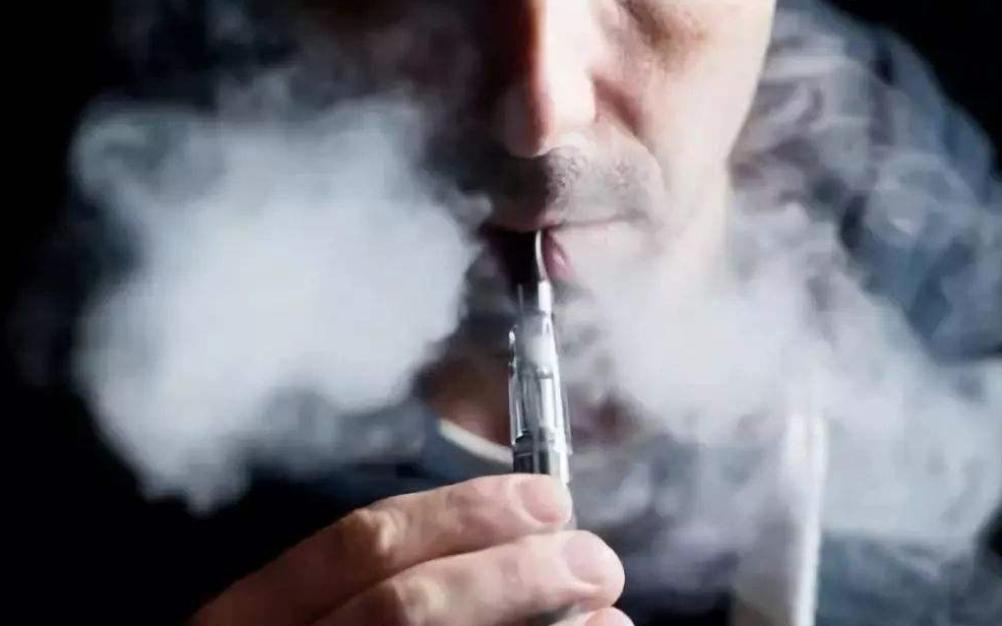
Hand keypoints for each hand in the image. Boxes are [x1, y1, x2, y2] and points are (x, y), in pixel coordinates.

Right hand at [189, 475, 629, 625]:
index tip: (550, 499)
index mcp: (248, 619)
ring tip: (610, 620)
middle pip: (408, 607)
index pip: (362, 543)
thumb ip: (389, 585)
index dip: (466, 512)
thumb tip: (529, 544)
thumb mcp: (309, 620)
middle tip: (597, 560)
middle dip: (516, 573)